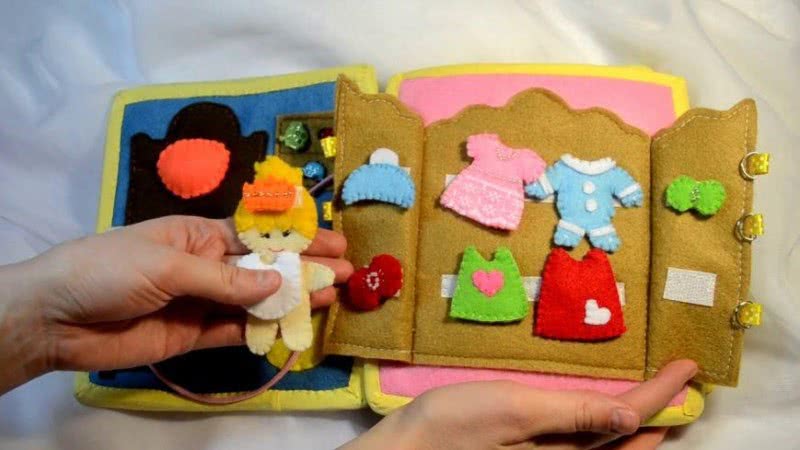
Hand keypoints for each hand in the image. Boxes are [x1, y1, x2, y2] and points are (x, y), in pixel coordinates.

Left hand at [0, 216, 352, 393]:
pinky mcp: (193, 336)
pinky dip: (262, 331)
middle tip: (348, 273)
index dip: (298, 239)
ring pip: (256, 302)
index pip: (258, 236)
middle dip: (305, 269)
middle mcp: (207, 267)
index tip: (335, 242)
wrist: (57, 318)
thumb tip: (277, 285)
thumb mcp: (168, 265)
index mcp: (199, 235)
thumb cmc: (110, 269)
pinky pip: (235, 332)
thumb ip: (224, 280)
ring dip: (292, 301)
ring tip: (331, 299)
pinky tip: (291, 327)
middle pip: (265, 269)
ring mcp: (202, 302)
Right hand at [344, 360, 696, 449]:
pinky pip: (582, 440)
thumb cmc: (455, 426)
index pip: (629, 420)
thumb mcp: (514, 410)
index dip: (662, 393)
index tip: (689, 365)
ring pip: (607, 442)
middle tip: (681, 381)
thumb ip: (572, 414)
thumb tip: (632, 415)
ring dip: (634, 417)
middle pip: (626, 439)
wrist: (406, 448)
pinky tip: (599, 408)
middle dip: (658, 411)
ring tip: (656, 394)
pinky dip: (602, 421)